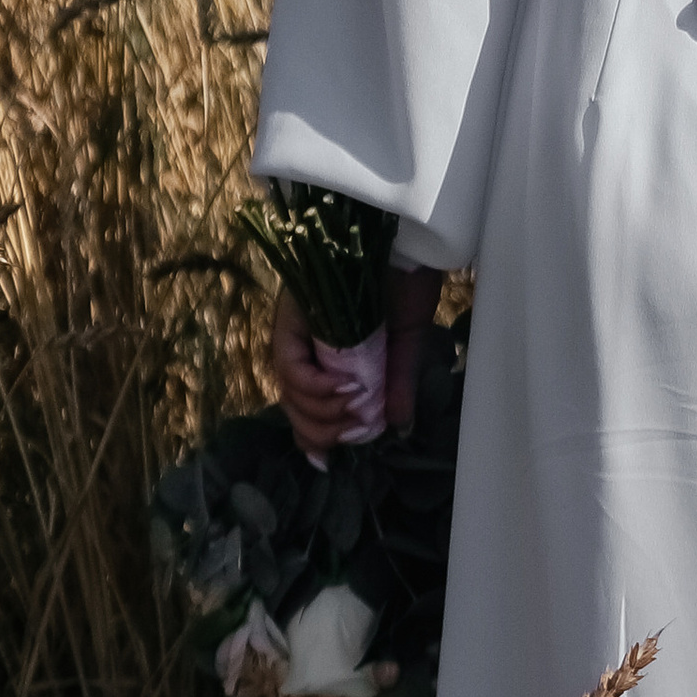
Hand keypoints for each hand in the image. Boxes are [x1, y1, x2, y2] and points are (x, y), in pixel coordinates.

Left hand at [268, 265, 441, 444]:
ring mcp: (296, 327)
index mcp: (331, 349)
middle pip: (293, 402)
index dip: (311, 436)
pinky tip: (347, 390)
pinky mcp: (291, 313)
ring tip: (357, 412)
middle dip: (320, 430)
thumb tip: (397, 428)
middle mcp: (307, 340)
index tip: (327, 460)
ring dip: (322, 412)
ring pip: (288, 389)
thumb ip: (397, 384)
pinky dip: (316, 386)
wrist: (407, 236)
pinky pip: (291, 363)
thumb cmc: (408, 279)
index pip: (305, 403)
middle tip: (355, 433)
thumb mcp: (408, 343)